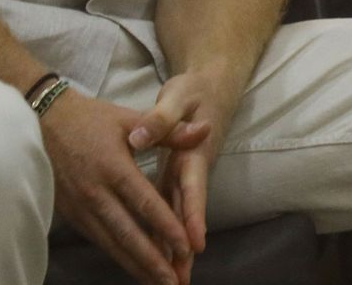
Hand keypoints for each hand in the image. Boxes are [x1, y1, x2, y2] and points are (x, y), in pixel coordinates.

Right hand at [40, 88, 198, 284]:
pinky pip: (98, 239)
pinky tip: (133, 266)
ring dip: (135, 266)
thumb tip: (205, 129)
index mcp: (113, 167)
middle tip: (174, 282)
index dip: (165, 227)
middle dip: (152, 261)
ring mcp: (81, 207)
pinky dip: (117, 255)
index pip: (144, 203)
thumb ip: (170, 131)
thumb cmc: (91, 119)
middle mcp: (96, 192)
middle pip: (127, 233)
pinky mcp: (71, 214)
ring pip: (111, 243)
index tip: (185, 248)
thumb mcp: (131, 118)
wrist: (43, 122)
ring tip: (157, 283)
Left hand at [125, 69, 241, 284]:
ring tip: (171, 281)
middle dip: (184, 248)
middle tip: (180, 279)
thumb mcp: (179, 96)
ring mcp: (185, 177)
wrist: (211, 87)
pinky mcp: (175, 178)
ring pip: (178, 217)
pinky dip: (164, 234)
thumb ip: (162, 118)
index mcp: (193, 152)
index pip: (193, 187)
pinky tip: (156, 257)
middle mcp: (191, 170)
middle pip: (187, 213)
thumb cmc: (194, 91)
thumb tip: (140, 137)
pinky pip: (168, 211)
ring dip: (174, 249)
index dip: (193, 216)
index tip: (194, 244)